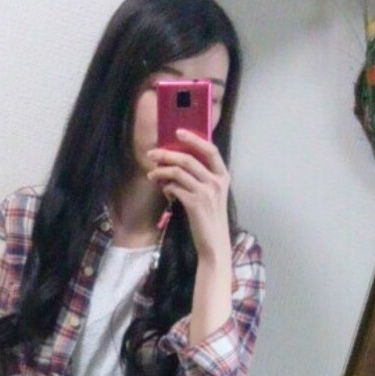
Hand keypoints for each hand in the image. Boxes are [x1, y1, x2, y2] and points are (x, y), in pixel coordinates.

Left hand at [146, 129, 231, 262]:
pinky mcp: (194, 204)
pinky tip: (162, 188)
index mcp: (223, 176)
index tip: (178, 132)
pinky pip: (175, 187)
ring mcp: (206, 193)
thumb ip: (201, 178)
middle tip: (152, 154)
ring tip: (151, 174)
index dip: (194, 139)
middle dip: (166, 154)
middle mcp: (216, 182)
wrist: (214, 243)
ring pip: (178, 172)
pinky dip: (165, 186)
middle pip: (188, 159)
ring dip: (161, 171)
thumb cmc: (210, 218)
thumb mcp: (212, 195)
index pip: (210, 150)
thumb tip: (176, 164)